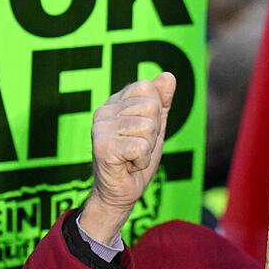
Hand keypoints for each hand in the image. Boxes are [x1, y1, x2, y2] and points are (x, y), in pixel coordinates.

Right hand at [79, 73, 175, 242]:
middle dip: (153, 134)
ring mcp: (100, 128)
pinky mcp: (103, 147)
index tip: (142, 132)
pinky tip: (128, 165)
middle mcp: (103, 111)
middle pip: (150, 108)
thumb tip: (168, 75)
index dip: (155, 113)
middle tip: (137, 148)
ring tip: (132, 157)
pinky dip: (141, 161)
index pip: (147, 88)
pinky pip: (141, 147)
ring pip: (148, 127)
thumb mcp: (155, 128)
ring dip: (147, 149)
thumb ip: (162, 102)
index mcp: (115, 102)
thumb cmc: (136, 159)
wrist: (120, 192)